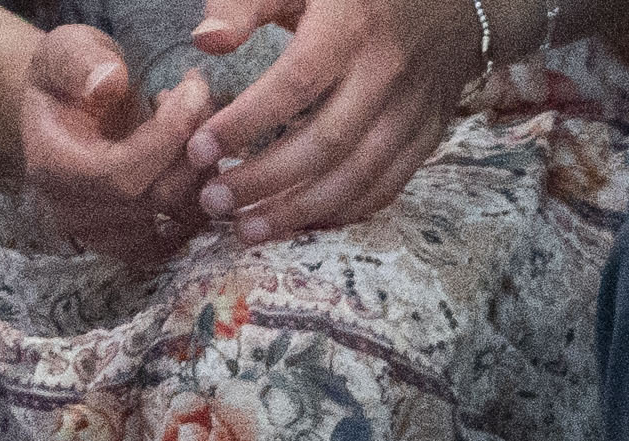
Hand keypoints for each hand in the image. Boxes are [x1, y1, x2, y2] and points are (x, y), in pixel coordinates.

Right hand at [21, 29, 215, 262]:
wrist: (63, 113)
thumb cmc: (65, 77)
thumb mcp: (62, 50)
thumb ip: (78, 62)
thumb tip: (111, 83)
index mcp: (55, 170)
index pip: (124, 171)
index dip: (170, 132)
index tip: (195, 87)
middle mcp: (79, 215)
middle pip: (160, 198)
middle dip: (194, 146)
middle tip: (204, 100)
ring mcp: (109, 238)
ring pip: (181, 220)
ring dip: (204, 170)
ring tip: (197, 124)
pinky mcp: (133, 246)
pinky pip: (184, 235)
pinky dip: (202, 199)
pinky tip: (199, 161)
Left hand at [183, 0, 479, 243]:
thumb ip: (246, 2)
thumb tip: (205, 42)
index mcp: (350, 26)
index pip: (295, 85)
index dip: (247, 122)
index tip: (201, 149)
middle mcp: (386, 74)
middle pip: (325, 144)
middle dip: (266, 180)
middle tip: (215, 202)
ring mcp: (412, 112)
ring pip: (356, 177)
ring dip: (300, 211)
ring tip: (250, 229)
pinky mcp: (427, 137)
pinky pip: (387, 187)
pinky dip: (344, 211)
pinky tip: (304, 221)